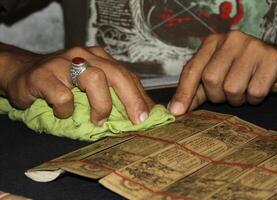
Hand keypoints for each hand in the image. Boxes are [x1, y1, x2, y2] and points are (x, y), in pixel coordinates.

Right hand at [1, 46, 153, 124]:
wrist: (23, 73)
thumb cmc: (61, 83)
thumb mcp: (89, 86)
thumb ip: (110, 94)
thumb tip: (137, 114)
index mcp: (98, 57)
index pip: (126, 75)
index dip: (140, 96)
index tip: (148, 116)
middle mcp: (84, 55)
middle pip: (116, 74)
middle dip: (132, 99)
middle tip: (137, 120)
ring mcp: (63, 62)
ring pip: (94, 79)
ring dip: (101, 105)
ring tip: (98, 120)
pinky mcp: (44, 74)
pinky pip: (64, 95)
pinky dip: (67, 110)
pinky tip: (64, 113)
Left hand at [168, 31, 276, 114]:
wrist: (275, 62)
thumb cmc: (239, 70)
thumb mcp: (214, 76)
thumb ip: (195, 91)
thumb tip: (175, 110)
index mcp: (212, 43)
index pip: (192, 69)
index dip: (183, 92)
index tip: (176, 112)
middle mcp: (231, 40)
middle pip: (211, 79)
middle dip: (216, 95)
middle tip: (226, 93)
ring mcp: (253, 46)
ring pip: (233, 88)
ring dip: (236, 99)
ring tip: (243, 88)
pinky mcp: (272, 58)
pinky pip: (255, 92)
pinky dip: (254, 98)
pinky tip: (257, 87)